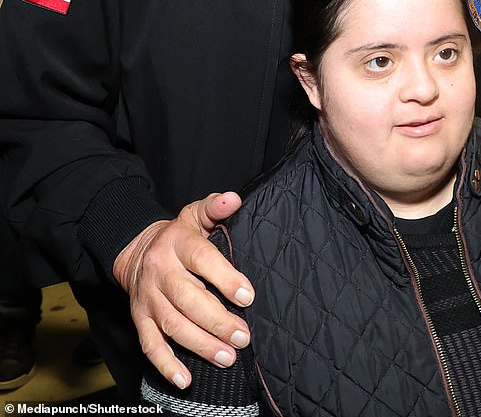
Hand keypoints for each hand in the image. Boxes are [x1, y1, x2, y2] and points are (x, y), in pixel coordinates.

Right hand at [113, 192, 253, 388]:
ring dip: (201, 345)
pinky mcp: (140, 320)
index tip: (247, 296)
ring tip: (228, 358)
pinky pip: (150, 346)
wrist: (135, 249)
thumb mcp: (195, 215)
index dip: (225, 278)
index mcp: (177, 243)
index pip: (202, 259)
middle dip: (217, 321)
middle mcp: (161, 271)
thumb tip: (234, 199)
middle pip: (188, 299)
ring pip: (173, 325)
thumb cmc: (177, 236)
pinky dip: (166, 365)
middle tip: (243, 336)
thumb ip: (215, 207)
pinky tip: (186, 379)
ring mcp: (148, 298)